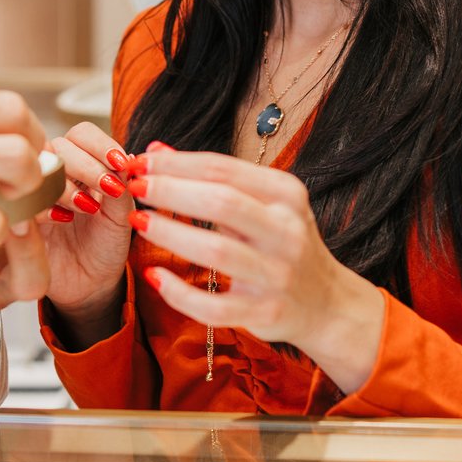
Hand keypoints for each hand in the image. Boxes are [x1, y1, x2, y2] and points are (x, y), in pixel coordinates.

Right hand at [36, 122, 141, 344]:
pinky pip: (22, 199)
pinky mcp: (19, 215)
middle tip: (106, 189)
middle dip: (87, 165)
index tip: (120, 163)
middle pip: (60, 145)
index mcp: (83, 162)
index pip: (83, 134)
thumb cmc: (106, 245)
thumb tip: (128, 158)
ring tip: (85, 208)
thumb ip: (123, 184)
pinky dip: (43, 205)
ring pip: (38, 167)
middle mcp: (56, 171)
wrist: (90, 284)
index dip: (101, 144)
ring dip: (65, 183)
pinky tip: (62, 220)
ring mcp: (34, 191)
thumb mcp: (122, 215)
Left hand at [131, 148, 387, 395]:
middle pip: (222, 203)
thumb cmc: (282, 243)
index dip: (177, 163)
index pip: (224, 169)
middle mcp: (287, 231)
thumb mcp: (260, 202)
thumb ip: (210, 177)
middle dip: (172, 192)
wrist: (326, 303)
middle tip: (135, 187)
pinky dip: (180, 293)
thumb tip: (155, 149)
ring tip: (139, 221)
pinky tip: (154, 276)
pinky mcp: (266, 312)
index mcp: (286, 194)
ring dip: (171, 235)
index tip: (140, 161)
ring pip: (218, 252)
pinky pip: (215, 306)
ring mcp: (278, 274)